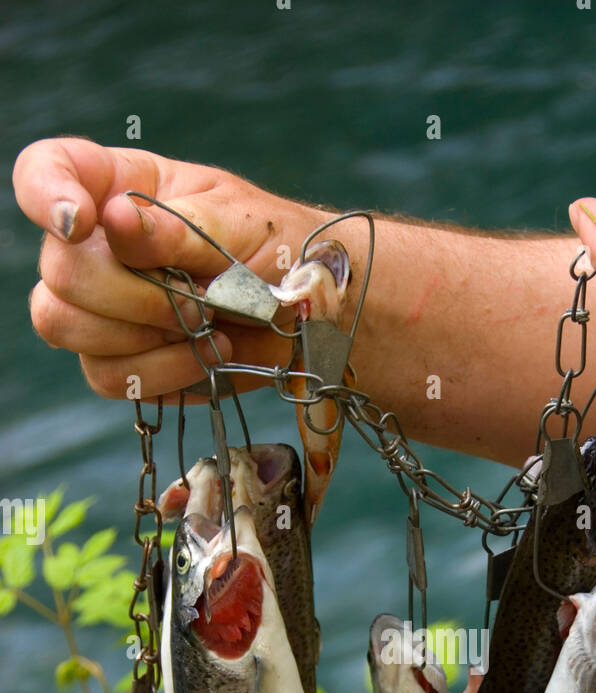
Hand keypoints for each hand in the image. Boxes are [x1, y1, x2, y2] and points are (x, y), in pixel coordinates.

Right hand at [13, 137, 299, 400]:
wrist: (310, 314)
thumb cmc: (275, 248)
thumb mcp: (237, 223)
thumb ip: (176, 226)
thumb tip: (114, 221)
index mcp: (118, 187)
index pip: (44, 172)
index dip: (46, 194)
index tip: (83, 222)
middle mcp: (97, 245)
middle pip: (59, 270)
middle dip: (130, 294)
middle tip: (196, 299)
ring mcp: (101, 307)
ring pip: (64, 324)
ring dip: (141, 334)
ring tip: (204, 325)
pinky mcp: (121, 360)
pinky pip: (105, 375)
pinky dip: (160, 371)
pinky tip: (203, 355)